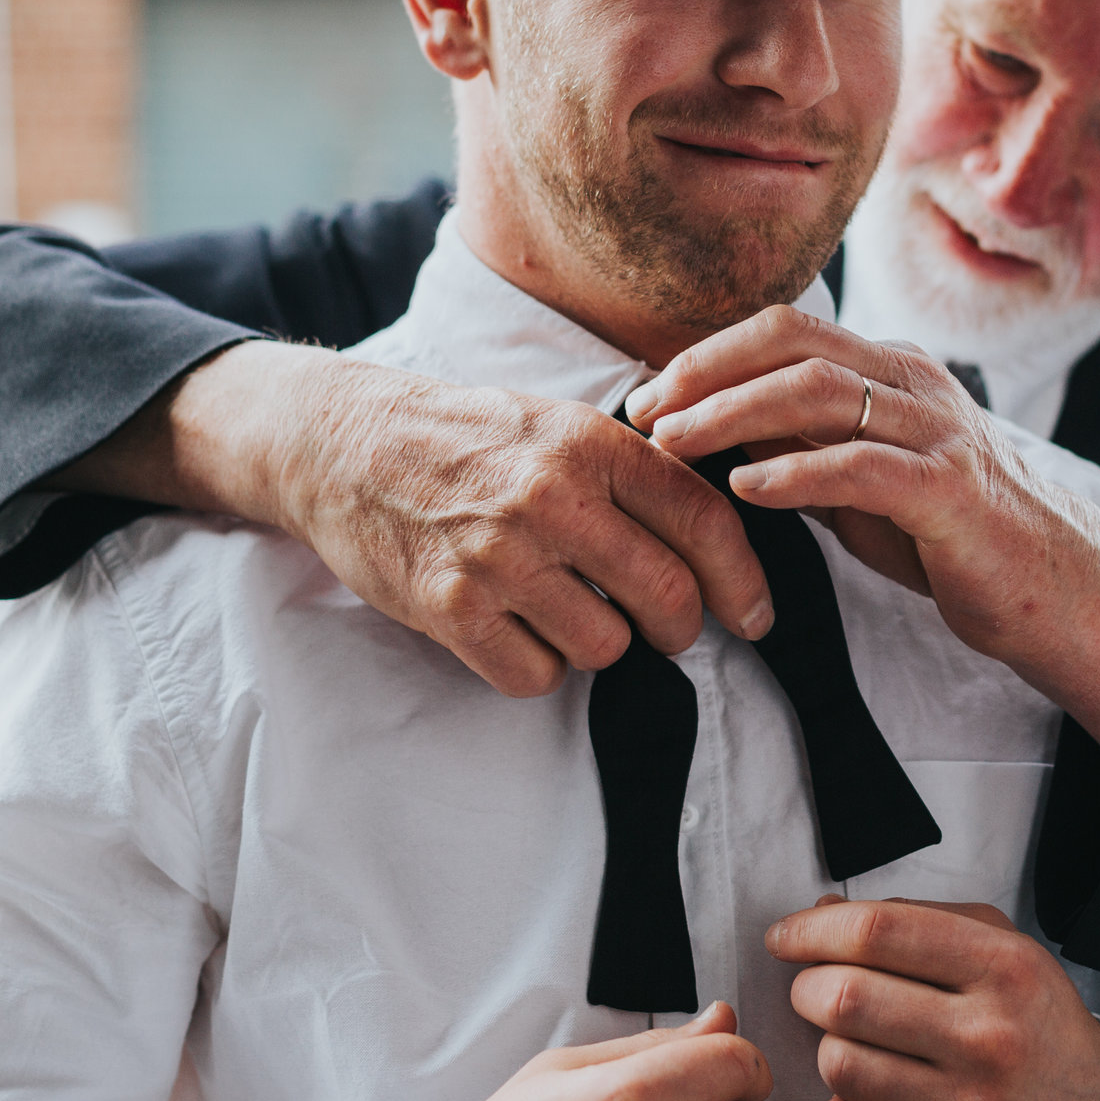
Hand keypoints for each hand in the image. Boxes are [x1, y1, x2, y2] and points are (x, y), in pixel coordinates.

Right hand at [58, 341, 773, 695]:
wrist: (344, 443)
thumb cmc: (468, 438)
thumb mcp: (558, 424)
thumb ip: (633, 470)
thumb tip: (720, 535)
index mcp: (591, 444)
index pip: (703, 521)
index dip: (744, 579)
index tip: (756, 615)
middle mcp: (552, 498)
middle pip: (667, 597)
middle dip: (682, 629)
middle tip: (670, 631)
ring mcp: (499, 556)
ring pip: (604, 646)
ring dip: (599, 644)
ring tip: (566, 610)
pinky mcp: (452, 607)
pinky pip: (535, 676)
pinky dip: (537, 667)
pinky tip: (517, 631)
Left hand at [626, 306, 1099, 765]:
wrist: (1055, 593)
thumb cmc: (951, 540)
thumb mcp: (862, 486)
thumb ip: (802, 449)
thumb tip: (718, 426)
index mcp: (894, 371)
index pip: (787, 330)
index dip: (710, 354)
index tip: (651, 394)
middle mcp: (916, 383)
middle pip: (794, 342)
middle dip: (707, 372)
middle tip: (646, 412)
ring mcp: (938, 431)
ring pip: (820, 391)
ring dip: (734, 413)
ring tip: (677, 444)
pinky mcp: (951, 490)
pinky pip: (862, 466)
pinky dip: (795, 473)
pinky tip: (746, 490)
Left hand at [765, 895, 1099, 1100]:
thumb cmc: (1035, 1025)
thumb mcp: (1003, 949)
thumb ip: (918, 920)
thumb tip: (822, 915)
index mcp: (1003, 967)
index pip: (878, 932)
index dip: (812, 931)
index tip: (785, 939)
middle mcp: (991, 1037)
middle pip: (845, 998)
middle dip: (807, 990)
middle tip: (814, 994)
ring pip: (841, 1066)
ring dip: (826, 1052)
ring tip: (850, 1048)